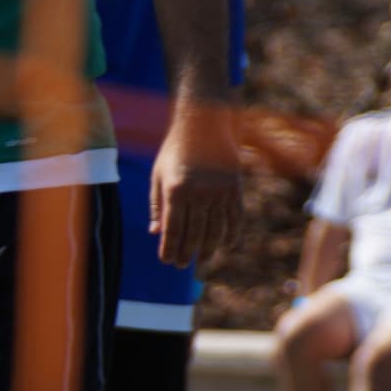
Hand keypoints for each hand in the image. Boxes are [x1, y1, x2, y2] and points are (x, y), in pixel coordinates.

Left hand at [149, 116, 242, 269]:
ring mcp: (219, 192)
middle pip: (194, 234)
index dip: (170, 248)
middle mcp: (199, 194)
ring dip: (208, 248)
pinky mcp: (234, 189)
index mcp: (176, 190)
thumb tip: (155, 233)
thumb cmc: (175, 151)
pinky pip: (235, 218)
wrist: (204, 125)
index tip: (166, 261)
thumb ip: (156, 205)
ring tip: (201, 259)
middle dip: (187, 253)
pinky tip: (225, 245)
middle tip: (182, 265)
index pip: (173, 229)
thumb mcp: (158, 175)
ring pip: (215, 230)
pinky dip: (231, 234)